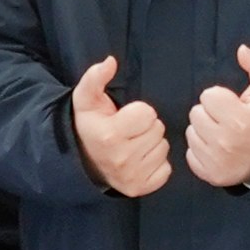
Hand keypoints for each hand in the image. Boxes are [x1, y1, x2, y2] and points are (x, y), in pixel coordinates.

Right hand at [72, 54, 172, 194]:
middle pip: (158, 130)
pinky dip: (157, 164)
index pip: (148, 114)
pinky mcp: (141, 188)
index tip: (125, 117)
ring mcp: (132, 176)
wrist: (83, 161)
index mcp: (111, 135)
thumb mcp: (86, 99)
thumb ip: (95, 77)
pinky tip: (140, 160)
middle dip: (146, 127)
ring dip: (152, 144)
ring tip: (134, 144)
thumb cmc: (90, 125)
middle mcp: (122, 158)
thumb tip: (110, 61)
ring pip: (163, 148)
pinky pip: (166, 169)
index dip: (139, 112)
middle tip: (130, 132)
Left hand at [186, 42, 249, 187]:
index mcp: (239, 120)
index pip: (208, 96)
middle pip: (196, 113)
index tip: (235, 107)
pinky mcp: (209, 174)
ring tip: (224, 134)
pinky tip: (218, 150)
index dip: (222, 98)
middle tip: (229, 120)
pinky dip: (201, 151)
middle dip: (211, 114)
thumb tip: (242, 49)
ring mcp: (216, 161)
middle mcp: (225, 142)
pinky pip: (190, 153)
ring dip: (204, 131)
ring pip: (191, 132)